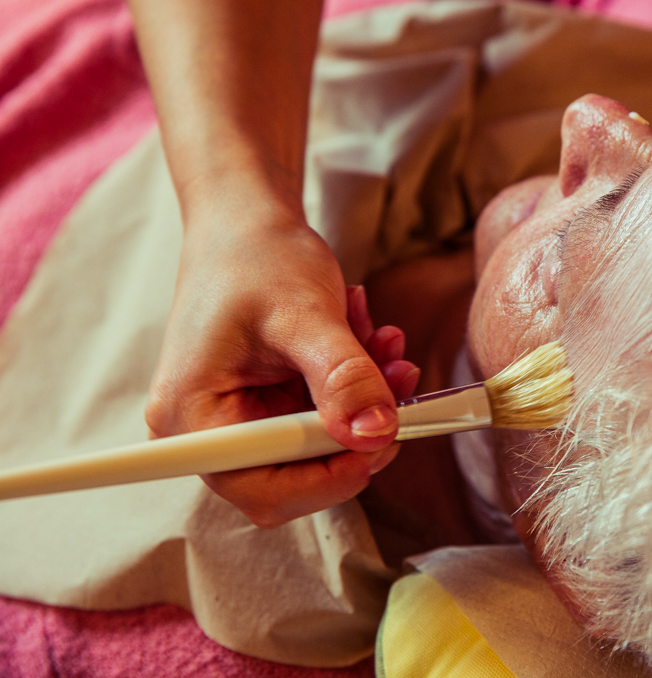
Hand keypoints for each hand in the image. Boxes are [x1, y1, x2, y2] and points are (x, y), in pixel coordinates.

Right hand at [146, 207, 418, 527]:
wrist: (248, 221)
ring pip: (326, 440)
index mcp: (192, 417)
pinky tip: (368, 334)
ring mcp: (244, 417)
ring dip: (368, 397)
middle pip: (299, 472)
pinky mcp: (273, 403)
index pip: (262, 489)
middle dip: (358, 427)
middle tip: (400, 381)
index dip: (329, 476)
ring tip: (382, 341)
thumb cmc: (256, 257)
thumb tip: (376, 434)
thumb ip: (341, 377)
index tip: (384, 436)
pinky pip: (330, 413)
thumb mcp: (304, 314)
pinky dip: (359, 380)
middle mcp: (210, 429)